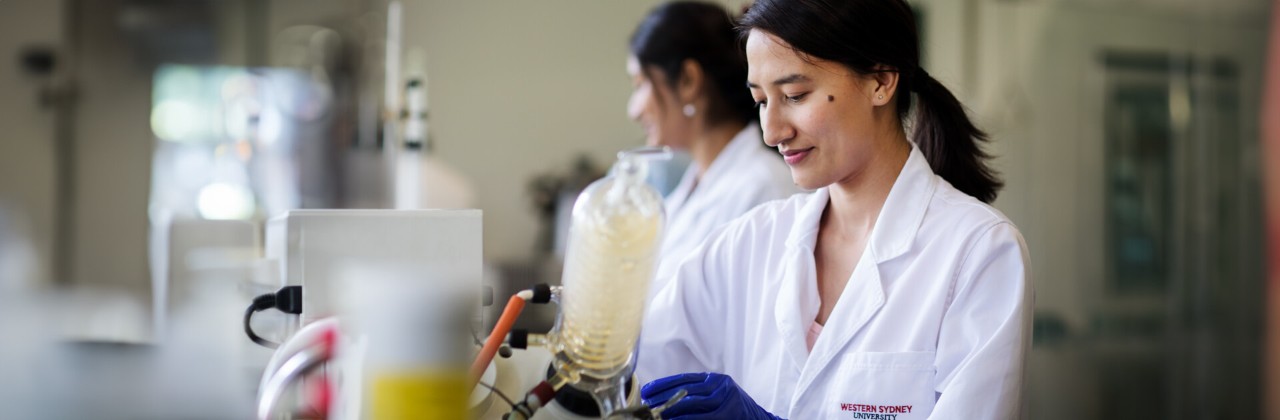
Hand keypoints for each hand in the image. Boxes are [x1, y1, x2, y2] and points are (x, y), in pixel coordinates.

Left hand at [640, 372, 782, 419]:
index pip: (685, 379)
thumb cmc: (734, 411)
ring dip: (672, 407)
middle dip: (664, 396)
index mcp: (716, 379)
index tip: (647, 391)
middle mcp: (721, 386)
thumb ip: (697, 396)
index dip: (664, 385)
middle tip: (647, 403)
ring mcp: (726, 399)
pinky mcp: (728, 414)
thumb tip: (666, 400)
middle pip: (686, 389)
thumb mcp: (717, 397)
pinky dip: (687, 418)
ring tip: (657, 412)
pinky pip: (703, 416)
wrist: (759, 419)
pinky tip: (675, 419)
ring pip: (693, 401)